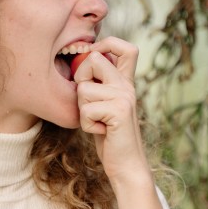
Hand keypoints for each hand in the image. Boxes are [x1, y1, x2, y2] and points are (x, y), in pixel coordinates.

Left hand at [73, 36, 149, 187]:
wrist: (126, 165)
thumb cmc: (109, 137)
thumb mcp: (103, 106)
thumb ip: (98, 86)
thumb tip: (80, 63)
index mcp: (125, 82)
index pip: (125, 47)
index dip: (105, 43)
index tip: (92, 56)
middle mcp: (127, 85)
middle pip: (94, 59)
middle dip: (81, 79)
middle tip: (90, 103)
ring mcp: (125, 97)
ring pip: (84, 88)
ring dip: (83, 110)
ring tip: (98, 122)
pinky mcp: (119, 111)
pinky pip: (86, 110)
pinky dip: (87, 125)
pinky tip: (101, 131)